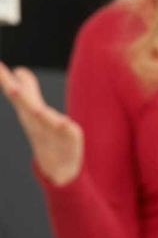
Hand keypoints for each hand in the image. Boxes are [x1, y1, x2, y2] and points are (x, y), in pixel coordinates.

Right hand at [0, 62, 83, 185]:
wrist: (59, 167)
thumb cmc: (45, 134)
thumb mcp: (35, 108)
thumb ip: (29, 89)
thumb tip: (20, 70)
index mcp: (29, 112)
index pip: (16, 93)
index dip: (4, 79)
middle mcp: (38, 121)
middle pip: (27, 106)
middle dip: (19, 96)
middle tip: (12, 88)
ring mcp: (53, 130)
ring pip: (45, 120)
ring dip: (39, 114)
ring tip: (36, 109)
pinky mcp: (71, 138)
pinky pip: (68, 132)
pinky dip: (64, 127)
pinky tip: (64, 123)